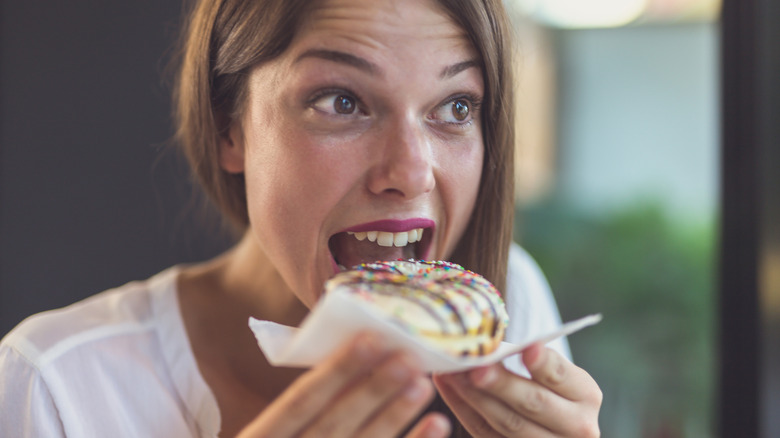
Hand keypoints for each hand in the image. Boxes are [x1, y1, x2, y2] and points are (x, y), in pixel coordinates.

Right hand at [237, 332, 450, 437]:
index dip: (335, 371)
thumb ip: (304, 402)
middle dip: (373, 391)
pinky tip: (436, 424)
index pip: (299, 400)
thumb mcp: (271, 431)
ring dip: (395, 417)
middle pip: (334, 424)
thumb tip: (357, 350)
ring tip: (422, 385)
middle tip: (408, 357)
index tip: (369, 338)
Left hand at [433, 343, 601, 436]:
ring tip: (452, 372)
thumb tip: (492, 341)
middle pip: (534, 404)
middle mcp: (576, 426)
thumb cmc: (547, 384)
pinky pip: (485, 433)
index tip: (527, 348)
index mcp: (586, 395)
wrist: (553, 424)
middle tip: (476, 367)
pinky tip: (448, 385)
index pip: (562, 377)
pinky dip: (463, 408)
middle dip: (501, 384)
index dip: (544, 363)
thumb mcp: (552, 370)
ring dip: (475, 396)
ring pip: (507, 423)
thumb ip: (532, 357)